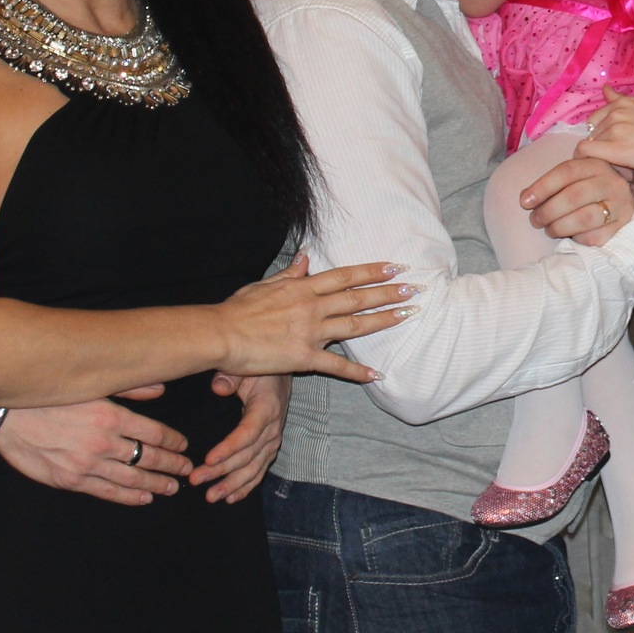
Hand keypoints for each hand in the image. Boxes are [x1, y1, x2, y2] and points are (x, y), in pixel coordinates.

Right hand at [0, 394, 190, 503]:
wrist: (3, 416)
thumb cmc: (46, 395)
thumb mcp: (88, 384)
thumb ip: (127, 387)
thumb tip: (160, 390)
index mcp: (111, 416)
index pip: (155, 433)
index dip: (174, 442)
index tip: (184, 446)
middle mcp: (103, 442)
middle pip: (149, 458)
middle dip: (171, 465)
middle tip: (186, 469)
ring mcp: (86, 464)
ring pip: (132, 478)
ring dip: (156, 484)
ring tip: (171, 487)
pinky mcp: (69, 480)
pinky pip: (107, 491)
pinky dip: (129, 496)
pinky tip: (144, 497)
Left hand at [192, 373, 287, 502]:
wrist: (282, 373)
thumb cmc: (259, 371)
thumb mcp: (245, 367)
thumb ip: (231, 377)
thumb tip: (218, 388)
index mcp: (267, 408)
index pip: (248, 432)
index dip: (229, 448)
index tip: (208, 460)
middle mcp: (273, 428)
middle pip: (248, 455)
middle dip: (221, 471)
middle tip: (196, 480)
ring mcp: (273, 440)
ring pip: (254, 468)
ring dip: (232, 484)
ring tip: (212, 496)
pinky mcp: (270, 447)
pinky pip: (260, 471)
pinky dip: (247, 486)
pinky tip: (231, 498)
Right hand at [216, 254, 414, 380]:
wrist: (219, 333)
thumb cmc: (237, 309)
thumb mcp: (264, 284)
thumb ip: (289, 273)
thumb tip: (306, 257)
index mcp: (303, 288)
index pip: (345, 276)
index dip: (372, 271)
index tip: (395, 267)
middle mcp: (311, 307)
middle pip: (358, 297)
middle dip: (389, 292)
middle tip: (415, 289)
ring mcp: (309, 332)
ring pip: (355, 325)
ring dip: (384, 320)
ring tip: (409, 315)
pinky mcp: (303, 357)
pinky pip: (336, 366)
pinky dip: (357, 372)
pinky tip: (377, 375)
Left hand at [522, 156, 633, 244]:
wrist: (623, 203)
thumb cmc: (590, 190)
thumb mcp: (575, 178)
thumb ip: (552, 184)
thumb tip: (526, 197)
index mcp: (596, 165)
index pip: (567, 172)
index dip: (543, 186)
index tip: (524, 201)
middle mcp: (612, 182)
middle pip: (574, 196)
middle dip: (548, 211)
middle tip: (535, 220)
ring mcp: (621, 205)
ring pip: (584, 218)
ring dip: (560, 227)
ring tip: (549, 229)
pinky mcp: (623, 227)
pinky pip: (595, 237)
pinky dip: (577, 238)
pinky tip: (571, 235)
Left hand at [577, 93, 633, 179]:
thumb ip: (624, 100)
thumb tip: (605, 89)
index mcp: (625, 102)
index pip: (597, 117)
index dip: (603, 133)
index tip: (615, 145)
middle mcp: (617, 112)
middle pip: (592, 131)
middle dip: (601, 144)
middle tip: (620, 159)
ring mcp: (615, 130)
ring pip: (591, 142)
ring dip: (601, 154)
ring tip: (622, 165)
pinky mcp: (616, 149)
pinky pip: (586, 152)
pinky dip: (590, 161)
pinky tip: (605, 169)